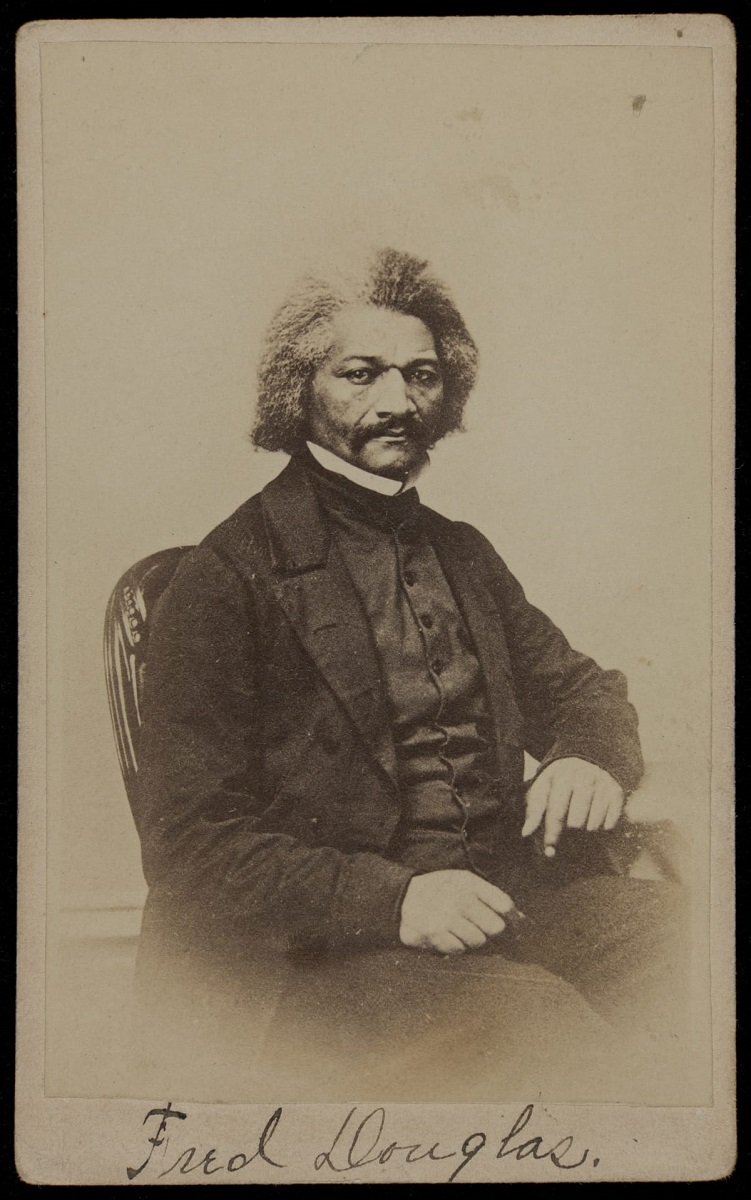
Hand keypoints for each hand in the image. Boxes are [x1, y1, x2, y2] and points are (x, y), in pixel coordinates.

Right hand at [399, 869, 516, 954]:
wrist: (403, 898)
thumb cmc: (440, 890)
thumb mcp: (464, 882)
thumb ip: (491, 896)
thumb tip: (519, 918)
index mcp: (469, 883)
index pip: (504, 904)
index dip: (510, 916)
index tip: (506, 919)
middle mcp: (459, 900)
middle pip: (495, 927)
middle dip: (491, 930)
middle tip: (480, 925)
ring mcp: (446, 919)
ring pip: (479, 941)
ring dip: (473, 939)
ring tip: (462, 929)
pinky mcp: (434, 935)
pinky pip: (459, 950)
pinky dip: (457, 946)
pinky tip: (449, 935)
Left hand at [521, 757, 624, 855]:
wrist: (585, 757)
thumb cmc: (559, 779)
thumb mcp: (542, 787)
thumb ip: (534, 810)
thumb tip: (525, 833)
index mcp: (561, 777)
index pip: (556, 813)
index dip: (552, 835)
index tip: (549, 850)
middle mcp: (584, 779)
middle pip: (576, 823)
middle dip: (570, 829)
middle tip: (569, 823)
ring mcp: (602, 785)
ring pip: (593, 825)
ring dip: (586, 828)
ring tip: (582, 817)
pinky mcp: (616, 792)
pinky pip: (610, 823)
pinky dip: (603, 826)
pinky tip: (597, 817)